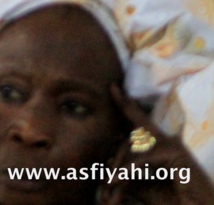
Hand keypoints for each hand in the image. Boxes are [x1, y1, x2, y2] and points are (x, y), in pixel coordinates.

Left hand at [99, 85, 213, 204]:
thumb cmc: (174, 201)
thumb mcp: (144, 185)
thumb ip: (127, 171)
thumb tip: (106, 160)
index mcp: (161, 146)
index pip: (139, 122)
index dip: (125, 105)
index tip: (113, 88)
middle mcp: (168, 141)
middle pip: (130, 138)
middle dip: (116, 161)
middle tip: (108, 183)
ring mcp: (173, 144)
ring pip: (132, 148)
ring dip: (120, 170)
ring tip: (112, 188)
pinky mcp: (175, 152)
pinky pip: (139, 158)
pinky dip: (126, 171)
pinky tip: (115, 181)